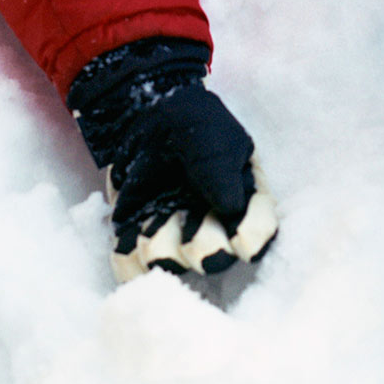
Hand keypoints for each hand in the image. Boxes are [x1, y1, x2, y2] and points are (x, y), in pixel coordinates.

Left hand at [69, 37, 278, 282]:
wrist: (146, 115)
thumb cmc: (193, 125)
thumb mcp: (214, 139)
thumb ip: (221, 171)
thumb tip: (231, 209)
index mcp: (241, 200)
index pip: (255, 232)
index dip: (249, 240)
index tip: (239, 239)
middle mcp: (212, 227)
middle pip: (213, 259)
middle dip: (200, 245)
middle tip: (186, 214)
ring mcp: (175, 237)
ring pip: (169, 264)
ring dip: (158, 242)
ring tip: (153, 212)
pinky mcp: (138, 239)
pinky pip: (132, 267)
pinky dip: (128, 256)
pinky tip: (131, 233)